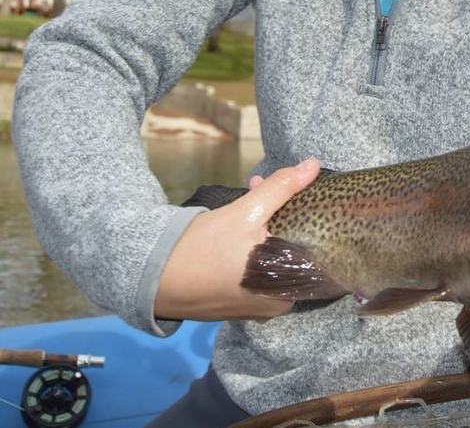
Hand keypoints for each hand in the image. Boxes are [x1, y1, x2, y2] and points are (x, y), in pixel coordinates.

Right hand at [155, 158, 320, 321]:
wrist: (153, 277)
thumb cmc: (205, 249)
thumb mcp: (246, 212)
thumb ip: (281, 188)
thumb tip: (314, 165)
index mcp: (290, 289)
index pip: (317, 249)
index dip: (311, 216)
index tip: (301, 193)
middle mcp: (279, 304)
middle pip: (294, 249)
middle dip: (284, 213)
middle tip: (266, 187)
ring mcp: (258, 305)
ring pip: (276, 255)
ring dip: (268, 224)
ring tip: (253, 193)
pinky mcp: (240, 300)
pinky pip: (259, 267)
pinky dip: (256, 244)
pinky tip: (243, 219)